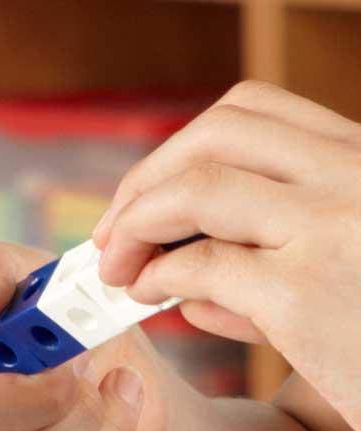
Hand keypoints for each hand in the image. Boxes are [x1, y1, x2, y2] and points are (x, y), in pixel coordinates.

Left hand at [94, 80, 360, 430]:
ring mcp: (335, 227)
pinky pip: (198, 264)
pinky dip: (154, 276)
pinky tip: (146, 297)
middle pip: (218, 132)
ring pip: (197, 187)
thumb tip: (183, 283)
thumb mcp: (351, 276)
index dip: (179, 152)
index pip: (255, 116)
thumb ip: (275, 264)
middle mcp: (359, 176)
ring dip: (134, 224)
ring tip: (115, 269)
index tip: (145, 197)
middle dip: (144, 179)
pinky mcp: (306, 293)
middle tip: (111, 233)